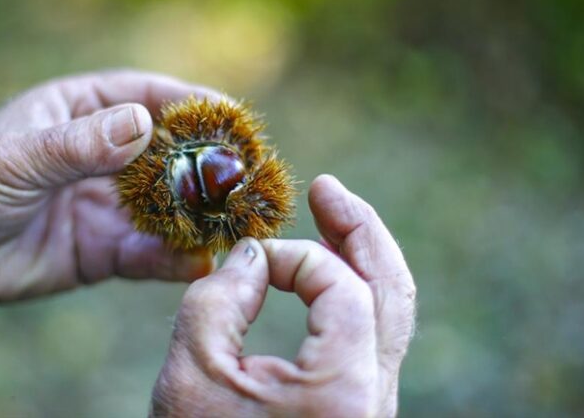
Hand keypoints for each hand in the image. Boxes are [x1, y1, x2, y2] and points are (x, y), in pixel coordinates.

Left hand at [0, 70, 222, 343]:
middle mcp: (100, 156)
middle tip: (247, 175)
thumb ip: (76, 146)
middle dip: (207, 163)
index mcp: (77, 112)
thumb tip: (143, 125)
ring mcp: (105, 205)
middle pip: (167, 152)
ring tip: (235, 223)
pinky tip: (196, 262)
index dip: (189, 103)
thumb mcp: (13, 158)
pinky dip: (173, 259)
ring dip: (199, 214)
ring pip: (165, 206)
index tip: (230, 115)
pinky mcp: (103, 251)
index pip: (143, 96)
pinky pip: (147, 254)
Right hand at [151, 175, 415, 416]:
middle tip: (328, 189)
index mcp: (341, 392)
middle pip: (392, 291)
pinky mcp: (357, 410)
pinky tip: (326, 270)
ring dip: (362, 258)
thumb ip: (218, 296)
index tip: (248, 260)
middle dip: (361, 230)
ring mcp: (372, 407)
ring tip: (333, 214)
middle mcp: (374, 401)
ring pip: (390, 314)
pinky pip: (372, 339)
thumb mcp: (191, 371)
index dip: (295, 257)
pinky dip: (353, 294)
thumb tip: (252, 253)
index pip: (342, 286)